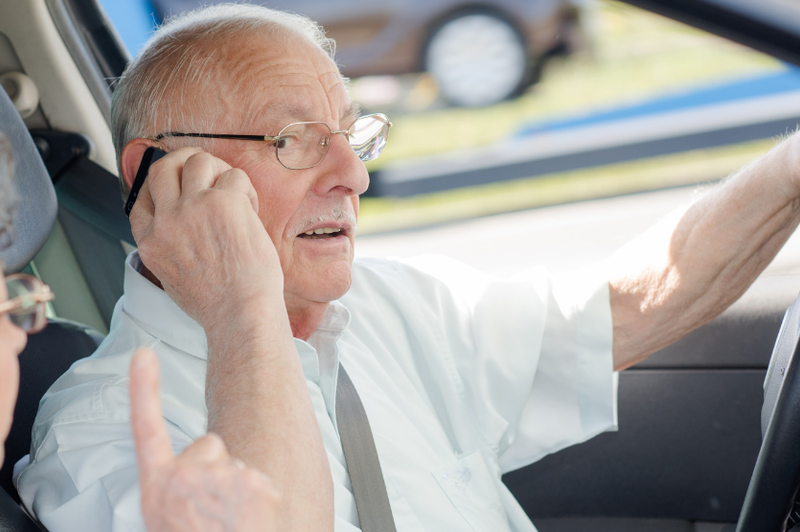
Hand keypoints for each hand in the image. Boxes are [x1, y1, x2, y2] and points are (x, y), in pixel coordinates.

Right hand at [129, 147, 282, 328]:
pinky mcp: (224, 202)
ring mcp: (194, 208)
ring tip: (234, 193)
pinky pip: (234, 176)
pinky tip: (251, 210)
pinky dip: (246, 189)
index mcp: (150, 242)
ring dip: (219, 170)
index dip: (160, 186)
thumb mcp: (172, 277)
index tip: (179, 187)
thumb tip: (181, 224)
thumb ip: (170, 246)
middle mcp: (167, 221)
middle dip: (184, 160)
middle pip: (163, 167)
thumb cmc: (218, 303)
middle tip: (206, 170)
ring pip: (198, 160)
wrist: (241, 313)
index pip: (141, 198)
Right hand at [130, 348, 281, 531]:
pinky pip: (263, 482)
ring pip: (240, 467)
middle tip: (215, 515)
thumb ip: (184, 491)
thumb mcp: (174, 519)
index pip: (145, 428)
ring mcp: (216, 478)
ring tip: (231, 527)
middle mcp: (182, 479)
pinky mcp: (249, 484)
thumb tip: (207, 458)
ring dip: (243, 493)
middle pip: (211, 446)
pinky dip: (264, 501)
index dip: (144, 389)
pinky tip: (248, 525)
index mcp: (158, 489)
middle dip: (219, 473)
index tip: (143, 355)